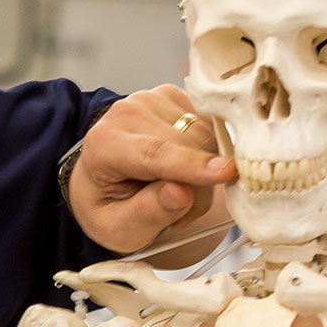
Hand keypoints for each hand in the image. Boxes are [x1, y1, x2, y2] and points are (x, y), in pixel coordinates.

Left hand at [69, 84, 234, 254]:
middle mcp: (127, 113)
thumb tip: (181, 193)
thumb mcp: (117, 228)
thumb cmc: (107, 206)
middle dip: (198, 187)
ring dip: (204, 175)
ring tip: (177, 195)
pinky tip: (186, 171)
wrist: (102, 180)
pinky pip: (212, 130)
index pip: (153, 152)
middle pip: (188, 147)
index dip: (190, 164)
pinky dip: (209, 157)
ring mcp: (154, 100)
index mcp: (103, 144)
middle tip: (180, 215)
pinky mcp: (177, 99)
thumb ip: (146, 214)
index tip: (225, 172)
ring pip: (205, 137)